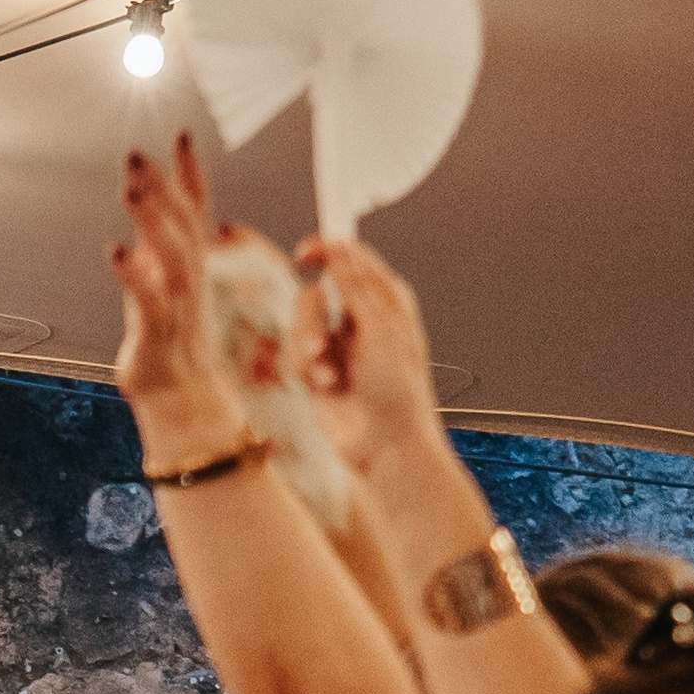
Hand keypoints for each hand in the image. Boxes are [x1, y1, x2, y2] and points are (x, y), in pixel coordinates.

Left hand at [110, 138, 250, 455]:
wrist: (180, 395)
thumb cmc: (167, 335)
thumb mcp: (162, 277)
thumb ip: (155, 236)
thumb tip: (143, 192)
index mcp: (190, 262)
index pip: (196, 209)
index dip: (190, 173)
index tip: (182, 134)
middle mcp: (189, 278)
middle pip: (183, 224)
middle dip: (162, 187)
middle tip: (136, 154)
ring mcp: (177, 304)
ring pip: (172, 256)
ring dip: (151, 220)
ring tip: (130, 189)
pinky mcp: (157, 333)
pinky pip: (148, 300)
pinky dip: (133, 275)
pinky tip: (115, 251)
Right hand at [286, 237, 443, 479]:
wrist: (386, 446)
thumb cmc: (398, 391)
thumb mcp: (380, 330)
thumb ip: (356, 286)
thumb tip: (340, 247)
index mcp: (385, 299)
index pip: (351, 258)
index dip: (327, 249)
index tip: (305, 254)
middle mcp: (359, 316)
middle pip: (317, 290)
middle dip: (311, 319)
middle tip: (318, 345)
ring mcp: (337, 343)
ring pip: (301, 320)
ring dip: (306, 346)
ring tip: (324, 376)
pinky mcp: (318, 368)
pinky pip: (295, 351)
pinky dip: (306, 368)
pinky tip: (325, 387)